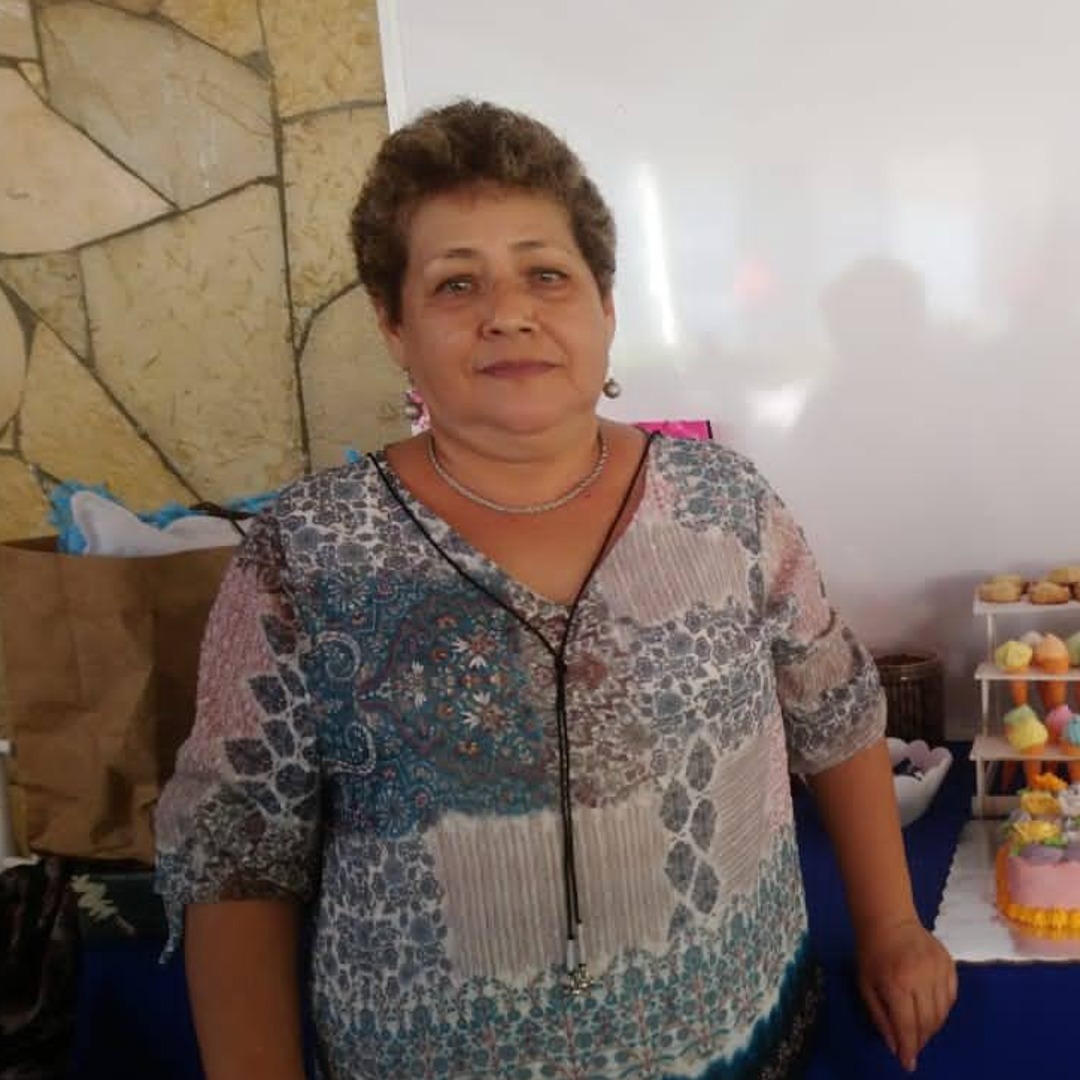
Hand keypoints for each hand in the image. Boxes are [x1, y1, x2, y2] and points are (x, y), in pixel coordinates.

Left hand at [855, 917, 956, 1072]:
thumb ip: (881, 1017)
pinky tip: (932, 1009)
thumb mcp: (866, 986)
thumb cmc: (872, 953)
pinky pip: (951, 997)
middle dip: (920, 1039)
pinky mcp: (949, 964)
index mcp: (897, 984)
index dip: (909, 1047)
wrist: (889, 920)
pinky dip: (943, 1009)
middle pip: (928, 1022)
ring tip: (921, 1028)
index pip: (908, 1025)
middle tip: (913, 1045)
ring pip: (943, 1012)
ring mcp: (939, 970)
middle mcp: (921, 979)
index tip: (908, 1063)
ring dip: (932, 1026)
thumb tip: (895, 1046)